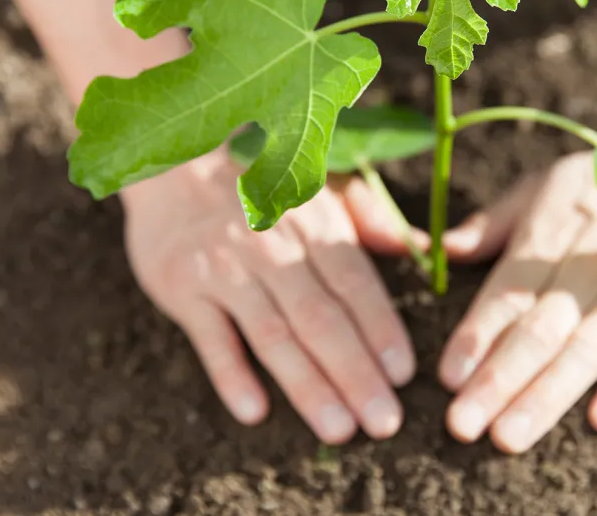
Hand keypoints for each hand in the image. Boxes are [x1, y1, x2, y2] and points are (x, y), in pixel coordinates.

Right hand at [120, 148, 421, 443]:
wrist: (175, 167)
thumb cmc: (261, 189)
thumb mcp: (319, 191)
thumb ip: (369, 220)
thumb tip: (422, 248)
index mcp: (314, 224)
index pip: (354, 283)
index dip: (381, 328)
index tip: (404, 375)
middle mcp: (272, 247)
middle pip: (320, 318)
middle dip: (356, 373)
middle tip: (384, 423)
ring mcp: (226, 268)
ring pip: (273, 333)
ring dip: (307, 384)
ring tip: (338, 429)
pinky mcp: (183, 286)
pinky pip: (210, 336)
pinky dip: (231, 374)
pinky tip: (254, 411)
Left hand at [438, 151, 596, 452]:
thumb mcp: (540, 187)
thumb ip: (492, 224)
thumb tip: (442, 250)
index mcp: (544, 238)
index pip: (505, 294)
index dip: (476, 335)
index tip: (446, 377)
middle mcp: (582, 268)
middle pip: (536, 331)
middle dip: (497, 380)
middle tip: (462, 425)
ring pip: (582, 350)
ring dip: (546, 395)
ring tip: (510, 435)